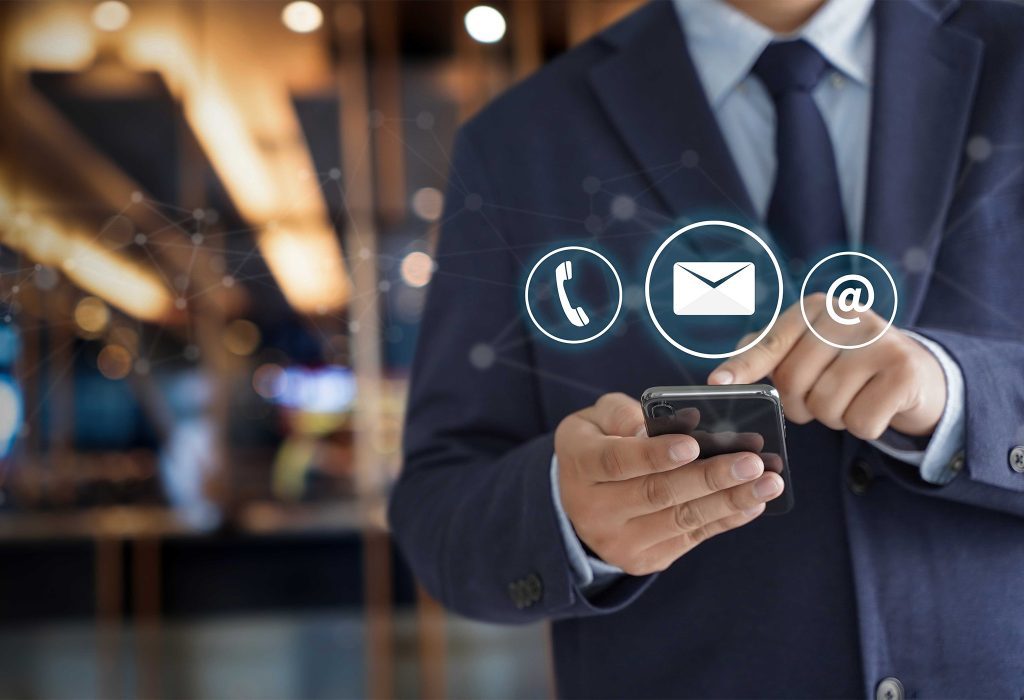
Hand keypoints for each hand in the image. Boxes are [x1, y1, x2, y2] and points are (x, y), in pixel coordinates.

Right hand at [554, 393, 784, 576]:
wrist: (580, 502)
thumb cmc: (598, 444)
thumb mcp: (593, 418)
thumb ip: (621, 413)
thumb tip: (658, 424)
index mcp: (579, 465)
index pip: (617, 462)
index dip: (655, 455)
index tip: (693, 444)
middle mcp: (594, 510)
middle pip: (657, 494)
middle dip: (709, 477)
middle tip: (752, 462)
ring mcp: (620, 541)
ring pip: (680, 519)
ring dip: (729, 501)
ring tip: (768, 483)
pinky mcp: (645, 560)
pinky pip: (691, 538)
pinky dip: (725, 519)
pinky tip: (753, 503)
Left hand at [708, 293, 946, 438]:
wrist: (915, 373)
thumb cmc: (846, 364)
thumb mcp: (807, 348)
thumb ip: (766, 353)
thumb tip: (721, 374)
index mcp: (815, 308)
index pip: (771, 342)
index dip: (745, 366)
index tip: (717, 382)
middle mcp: (847, 316)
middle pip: (793, 381)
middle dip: (799, 404)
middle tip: (817, 400)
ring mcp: (879, 340)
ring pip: (825, 404)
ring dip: (833, 417)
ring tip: (849, 399)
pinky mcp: (904, 370)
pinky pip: (860, 421)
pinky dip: (863, 426)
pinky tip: (874, 407)